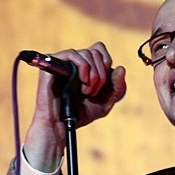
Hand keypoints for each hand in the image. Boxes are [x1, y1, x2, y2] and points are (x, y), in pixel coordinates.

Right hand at [24, 42, 126, 171]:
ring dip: (93, 75)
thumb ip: (117, 87)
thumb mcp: (106, 102)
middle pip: (97, 51)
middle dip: (102, 74)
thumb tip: (121, 68)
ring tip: (85, 92)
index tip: (104, 84)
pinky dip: (83, 67)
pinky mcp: (53, 62)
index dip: (107, 63)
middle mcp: (75, 61)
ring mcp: (64, 61)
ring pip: (87, 53)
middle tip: (93, 93)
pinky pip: (72, 53)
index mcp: (87, 66)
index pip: (100, 50)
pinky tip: (82, 82)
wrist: (61, 124)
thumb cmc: (80, 114)